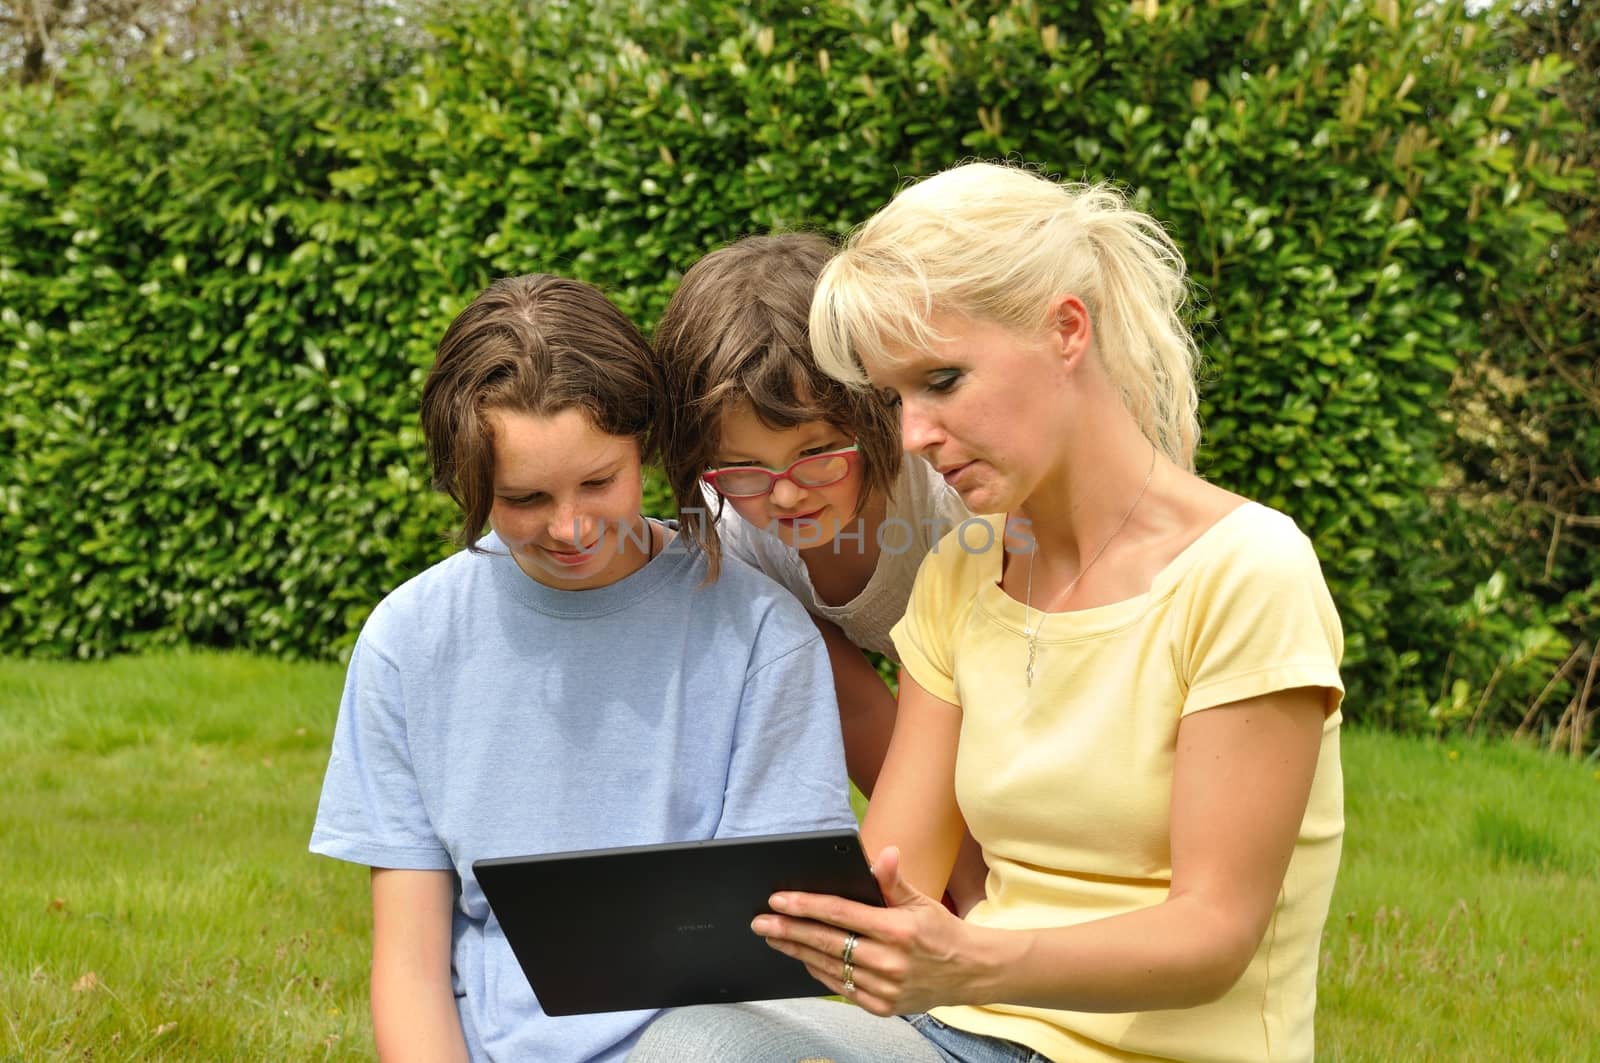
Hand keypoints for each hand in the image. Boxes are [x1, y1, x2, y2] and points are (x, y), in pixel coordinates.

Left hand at [750, 846, 978, 1015]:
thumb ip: (894, 881)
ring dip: (798, 952)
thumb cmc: (941, 931)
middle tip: (760, 923)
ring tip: (775, 939)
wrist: (971, 973)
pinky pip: (843, 988)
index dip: (806, 906)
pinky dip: (821, 972)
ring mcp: (885, 988)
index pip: (840, 914)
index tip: (779, 900)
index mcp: (897, 930)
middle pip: (826, 943)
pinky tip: (804, 959)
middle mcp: (889, 962)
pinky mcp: (883, 1006)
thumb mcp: (921, 901)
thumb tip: (883, 853)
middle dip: (788, 931)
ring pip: (830, 967)